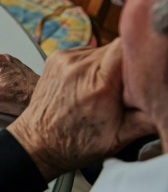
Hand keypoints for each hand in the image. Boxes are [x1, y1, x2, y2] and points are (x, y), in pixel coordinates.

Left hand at [7, 39, 154, 180]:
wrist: (37, 143)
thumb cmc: (74, 144)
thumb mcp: (120, 137)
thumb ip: (149, 116)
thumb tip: (164, 102)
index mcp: (99, 85)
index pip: (129, 47)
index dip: (142, 55)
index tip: (145, 70)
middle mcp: (79, 67)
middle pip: (119, 48)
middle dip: (128, 65)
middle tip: (124, 89)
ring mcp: (65, 59)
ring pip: (103, 49)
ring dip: (110, 64)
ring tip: (103, 89)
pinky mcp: (56, 57)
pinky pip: (87, 52)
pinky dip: (93, 64)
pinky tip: (88, 84)